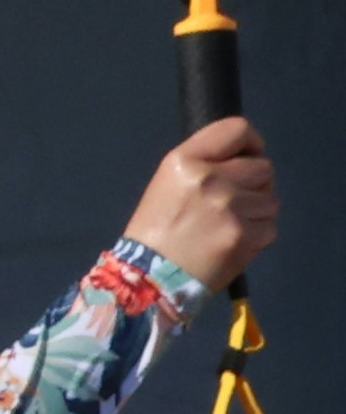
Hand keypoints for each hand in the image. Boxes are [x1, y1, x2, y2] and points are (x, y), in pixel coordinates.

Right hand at [142, 114, 280, 296]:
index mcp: (184, 162)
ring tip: (227, 229)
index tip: (247, 158)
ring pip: (270, 200)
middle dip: (253, 185)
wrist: (143, 283)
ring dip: (255, 214)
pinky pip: (270, 227)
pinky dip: (256, 237)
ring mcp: (228, 208)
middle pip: (263, 167)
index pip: (237, 130)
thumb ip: (204, 163)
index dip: (250, 143)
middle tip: (232, 205)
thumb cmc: (153, 234)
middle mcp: (209, 179)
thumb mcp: (167, 185)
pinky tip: (231, 245)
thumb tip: (247, 160)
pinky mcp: (242, 235)